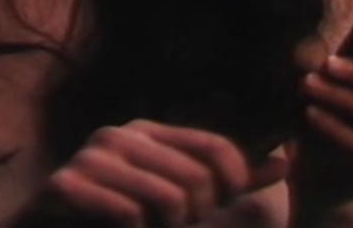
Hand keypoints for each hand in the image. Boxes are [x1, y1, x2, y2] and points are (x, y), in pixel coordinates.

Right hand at [13, 119, 289, 227]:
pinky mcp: (66, 184)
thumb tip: (286, 162)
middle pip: (198, 181)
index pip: (220, 150)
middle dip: (191, 219)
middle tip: (164, 227)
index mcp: (150, 133)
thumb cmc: (115, 222)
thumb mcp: (178, 203)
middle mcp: (122, 136)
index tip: (214, 208)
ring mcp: (91, 157)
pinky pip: (129, 214)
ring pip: (167, 201)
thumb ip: (227, 183)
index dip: (233, 187)